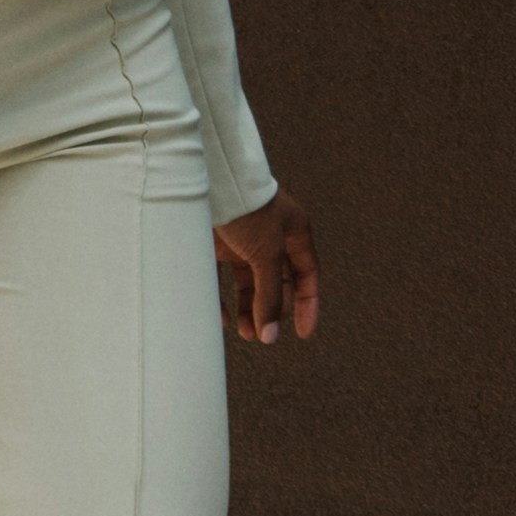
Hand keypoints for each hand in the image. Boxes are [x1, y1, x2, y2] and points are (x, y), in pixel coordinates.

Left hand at [214, 194, 318, 349]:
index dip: (307, 304)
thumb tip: (270, 335)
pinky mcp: (218, 243)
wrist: (209, 180)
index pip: (307, 274)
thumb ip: (270, 295)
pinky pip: (223, 278)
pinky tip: (222, 319)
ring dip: (249, 309)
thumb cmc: (247, 208)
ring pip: (250, 284)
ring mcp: (243, 240)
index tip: (302, 333)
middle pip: (278, 283)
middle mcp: (270, 237)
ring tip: (246, 333)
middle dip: (272, 311)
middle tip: (262, 335)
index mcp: (294, 232)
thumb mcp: (267, 254)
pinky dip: (223, 299)